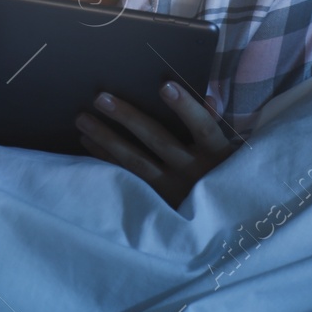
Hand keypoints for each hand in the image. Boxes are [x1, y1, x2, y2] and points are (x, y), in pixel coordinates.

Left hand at [75, 82, 239, 209]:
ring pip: (136, 161)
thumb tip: (209, 97)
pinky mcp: (156, 202)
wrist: (224, 226)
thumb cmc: (224, 174)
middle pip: (158, 140)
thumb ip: (215, 124)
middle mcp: (193, 172)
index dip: (185, 107)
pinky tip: (89, 143)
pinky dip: (107, 161)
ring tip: (82, 120)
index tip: (165, 85)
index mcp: (216, 154)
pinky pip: (126, 178)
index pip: (202, 126)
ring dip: (107, 139)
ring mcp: (172, 190)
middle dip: (128, 118)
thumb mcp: (229, 153)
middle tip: (100, 98)